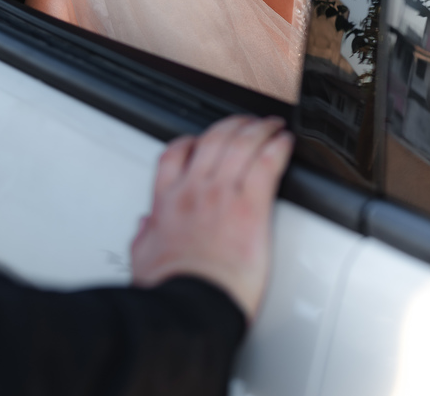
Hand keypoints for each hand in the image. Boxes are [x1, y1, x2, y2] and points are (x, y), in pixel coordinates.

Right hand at [130, 115, 292, 320]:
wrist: (192, 308)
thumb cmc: (172, 290)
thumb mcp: (143, 258)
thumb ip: (144, 236)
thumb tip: (143, 227)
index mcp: (168, 202)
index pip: (174, 154)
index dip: (191, 140)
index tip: (202, 139)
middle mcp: (194, 190)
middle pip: (213, 139)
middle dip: (232, 124)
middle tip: (246, 122)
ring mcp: (223, 194)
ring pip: (242, 143)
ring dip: (259, 127)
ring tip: (271, 124)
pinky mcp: (251, 207)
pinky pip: (267, 163)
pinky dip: (278, 146)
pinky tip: (286, 141)